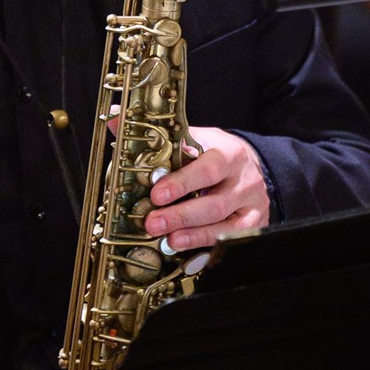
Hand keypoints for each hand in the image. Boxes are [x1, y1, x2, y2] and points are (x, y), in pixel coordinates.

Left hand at [144, 127, 270, 251]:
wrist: (249, 163)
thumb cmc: (215, 151)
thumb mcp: (196, 137)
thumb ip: (162, 138)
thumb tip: (115, 125)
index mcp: (229, 153)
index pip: (207, 169)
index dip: (181, 183)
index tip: (157, 195)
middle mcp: (245, 180)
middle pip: (214, 203)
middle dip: (181, 216)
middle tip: (153, 223)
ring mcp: (252, 204)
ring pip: (223, 225)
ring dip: (192, 235)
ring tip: (168, 239)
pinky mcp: (254, 223)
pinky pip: (231, 239)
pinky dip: (206, 243)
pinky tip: (186, 244)